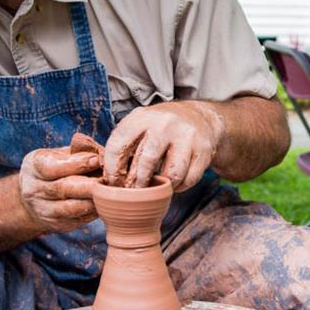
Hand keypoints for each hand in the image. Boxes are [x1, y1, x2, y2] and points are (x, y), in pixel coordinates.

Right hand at [19, 145, 101, 232]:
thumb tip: (102, 156)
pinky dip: (94, 211)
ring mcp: (44, 210)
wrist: (35, 196)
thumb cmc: (55, 168)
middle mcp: (34, 190)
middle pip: (62, 189)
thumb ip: (78, 153)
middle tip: (107, 180)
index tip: (96, 160)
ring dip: (93, 200)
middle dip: (88, 185)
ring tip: (109, 192)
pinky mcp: (58, 225)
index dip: (76, 164)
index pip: (52, 167)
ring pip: (71, 208)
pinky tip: (104, 203)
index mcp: (34, 166)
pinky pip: (79, 219)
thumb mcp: (59, 154)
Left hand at [103, 101, 223, 190]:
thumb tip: (106, 178)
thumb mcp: (140, 124)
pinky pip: (188, 179)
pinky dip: (179, 187)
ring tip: (156, 187)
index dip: (112, 170)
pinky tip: (173, 183)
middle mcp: (164, 124)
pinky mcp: (203, 150)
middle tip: (134, 193)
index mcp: (142, 117)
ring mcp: (186, 136)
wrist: (199, 117)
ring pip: (171, 175)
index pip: (119, 146)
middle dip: (137, 185)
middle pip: (146, 163)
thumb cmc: (161, 127)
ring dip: (162, 187)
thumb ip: (124, 144)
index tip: (113, 183)